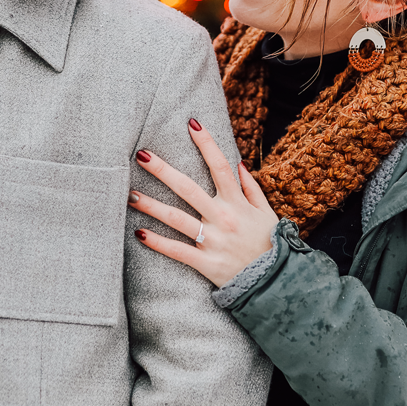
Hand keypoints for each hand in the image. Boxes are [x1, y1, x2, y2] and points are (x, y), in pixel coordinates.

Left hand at [130, 119, 278, 288]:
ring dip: (151, 206)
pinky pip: (178, 251)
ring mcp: (213, 241)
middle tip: (142, 155)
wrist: (276, 282)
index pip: (220, 166)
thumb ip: (251, 188)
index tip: (192, 123)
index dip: (207, 143)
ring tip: (130, 195)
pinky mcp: (206, 263)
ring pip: (176, 219)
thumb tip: (238, 163)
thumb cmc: (271, 244)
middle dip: (163, 170)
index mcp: (237, 203)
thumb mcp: (267, 213)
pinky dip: (158, 243)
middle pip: (188, 188)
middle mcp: (223, 218)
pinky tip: (139, 233)